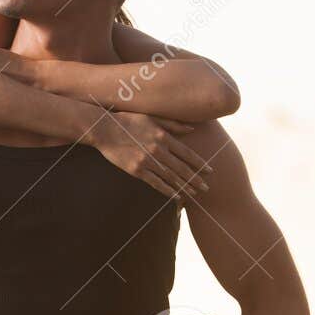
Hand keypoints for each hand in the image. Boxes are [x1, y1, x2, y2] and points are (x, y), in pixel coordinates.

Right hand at [90, 110, 212, 204]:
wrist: (104, 129)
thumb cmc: (128, 120)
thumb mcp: (152, 117)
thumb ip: (172, 124)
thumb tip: (192, 130)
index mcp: (163, 136)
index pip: (186, 153)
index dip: (199, 163)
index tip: (210, 171)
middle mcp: (158, 150)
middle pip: (181, 168)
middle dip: (195, 179)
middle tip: (206, 188)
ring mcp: (147, 161)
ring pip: (170, 177)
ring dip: (184, 187)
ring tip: (194, 194)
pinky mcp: (137, 170)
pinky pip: (155, 183)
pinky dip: (167, 191)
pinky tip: (176, 197)